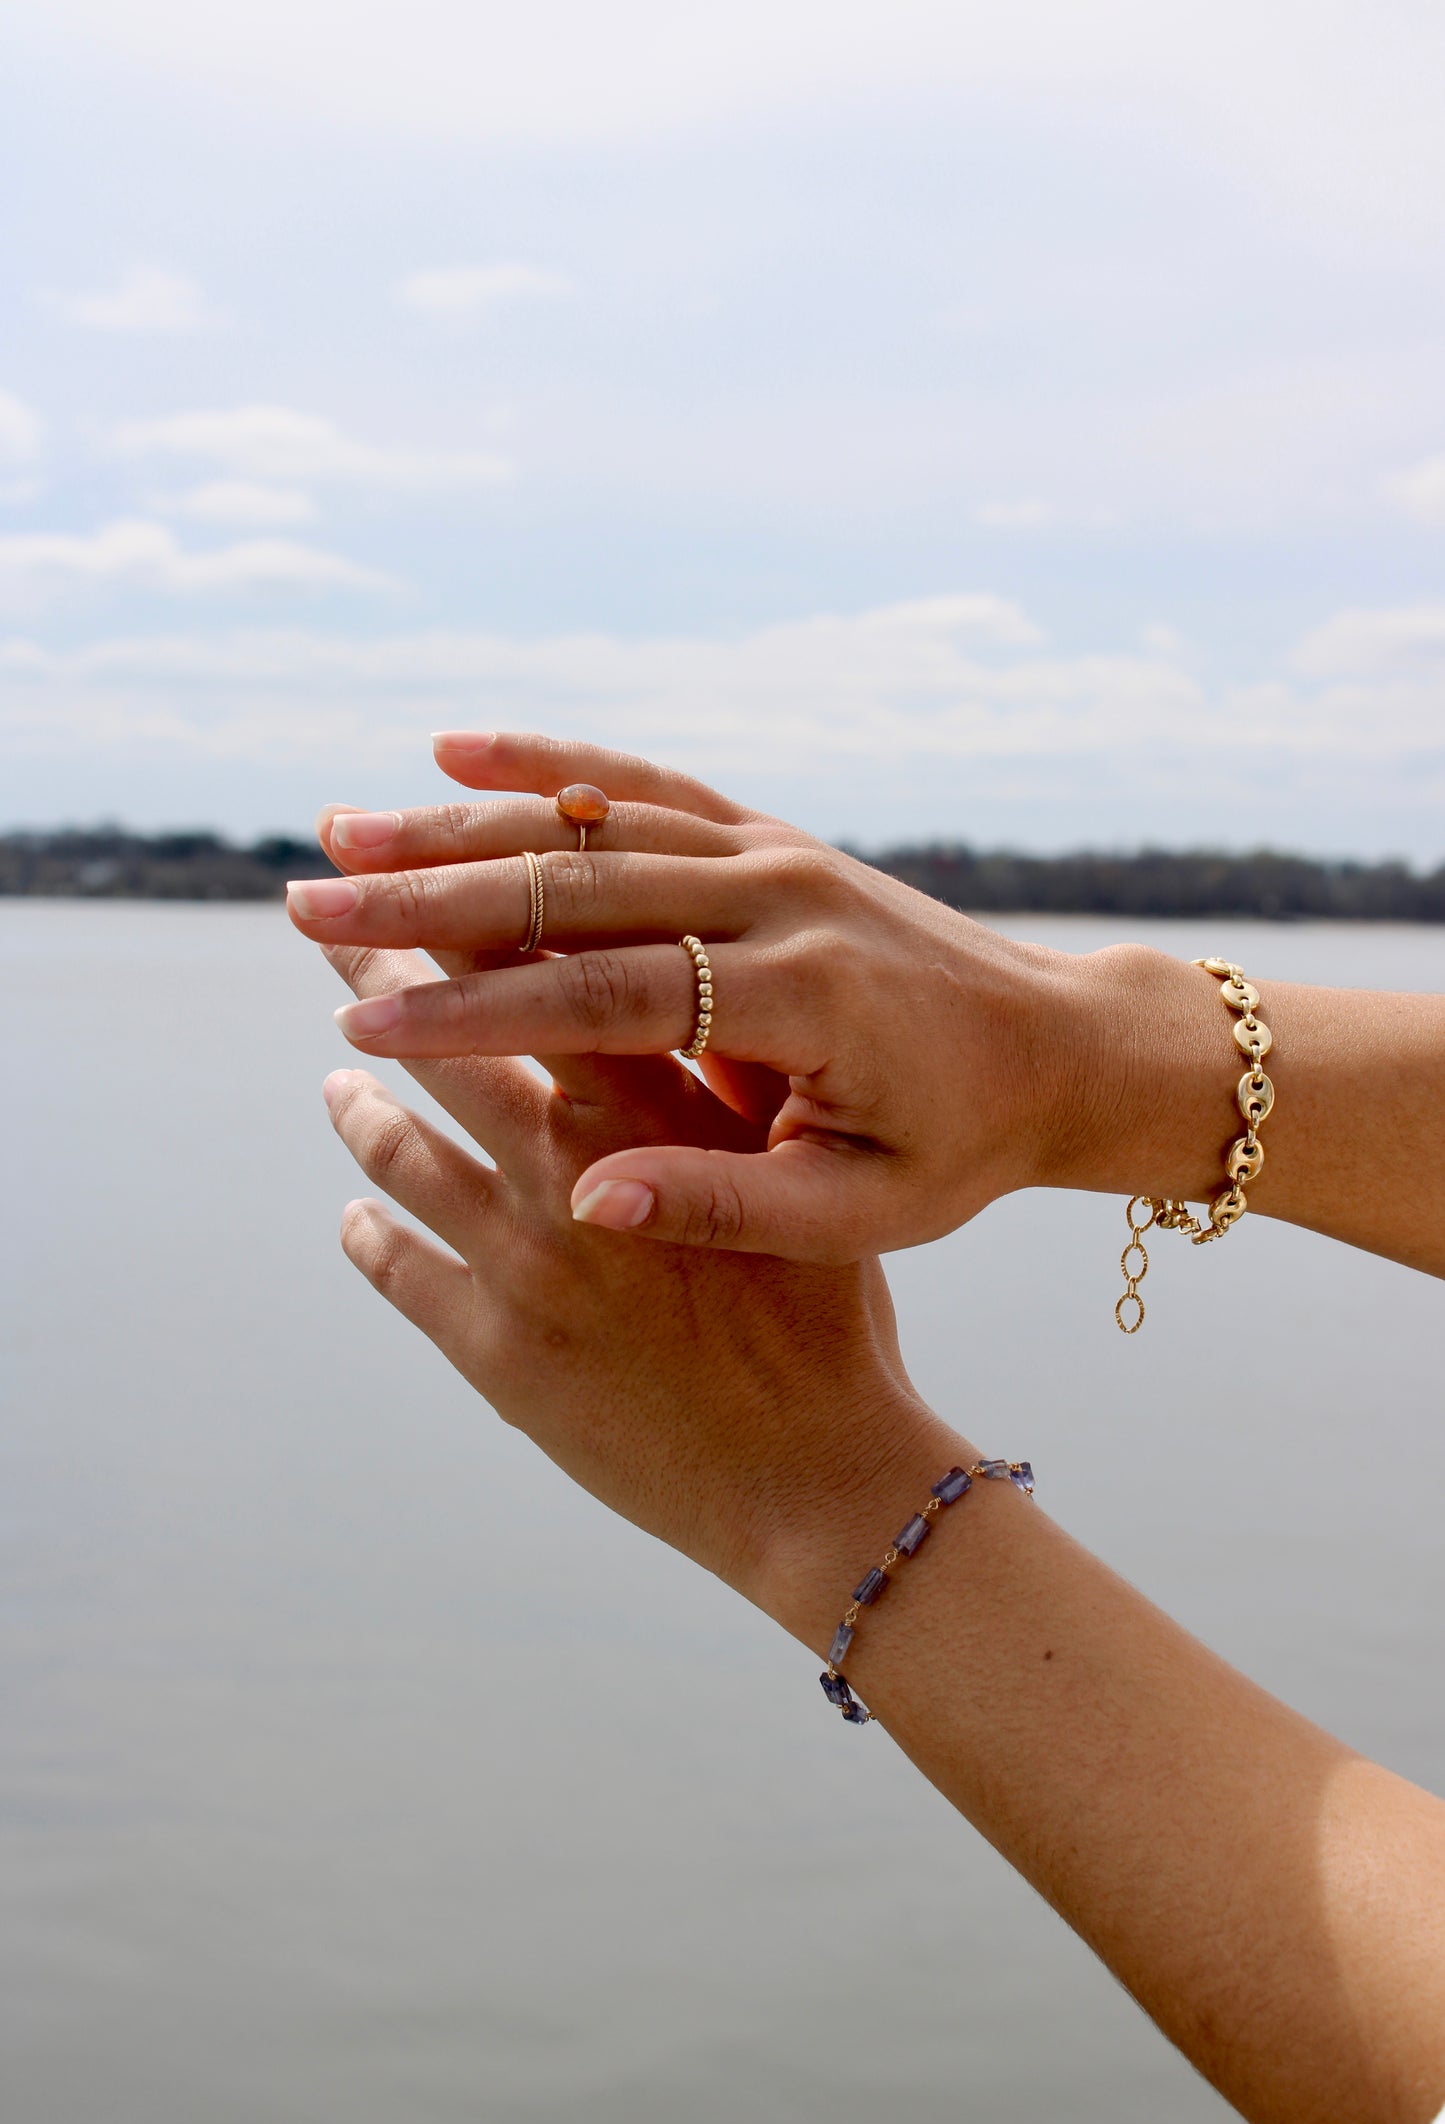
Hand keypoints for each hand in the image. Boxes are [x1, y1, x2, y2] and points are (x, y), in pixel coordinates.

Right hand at [292, 734, 1115, 1263]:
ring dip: (465, 824)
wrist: (1062, 1048)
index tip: (367, 1021)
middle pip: (577, 884)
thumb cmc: (965, 1146)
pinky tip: (460, 750)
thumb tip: (583, 1204)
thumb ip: (725, 1208)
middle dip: (429, 899)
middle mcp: (781, 897)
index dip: (479, 1012)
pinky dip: (554, 762)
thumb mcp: (866, 1209)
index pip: (607, 998)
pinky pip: (650, 782)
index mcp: (804, 997)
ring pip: (597, 818)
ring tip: (343, 831)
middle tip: (303, 907)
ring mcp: (777, 851)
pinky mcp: (774, 836)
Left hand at [313, 937, 949, 1633]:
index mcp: (653, 1121)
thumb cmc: (829, 1328)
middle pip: (446, 1046)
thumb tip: (685, 1006)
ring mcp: (520, 1265)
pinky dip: (368, 1228)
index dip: (467, 920)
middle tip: (326, 928)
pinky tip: (354, 1212)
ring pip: (403, 1151)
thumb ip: (730, 1098)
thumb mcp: (798, 1183)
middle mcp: (569, 1176)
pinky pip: (400, 1268)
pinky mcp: (491, 1351)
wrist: (810, 1480)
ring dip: (360, 1106)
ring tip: (337, 1080)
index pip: (536, 984)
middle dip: (380, 976)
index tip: (415, 871)